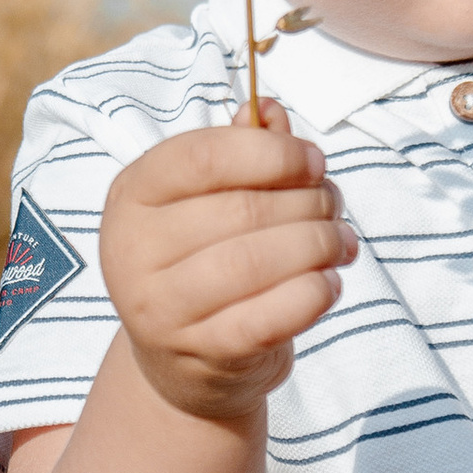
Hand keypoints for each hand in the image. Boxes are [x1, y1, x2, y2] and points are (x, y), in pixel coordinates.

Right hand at [99, 102, 358, 427]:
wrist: (183, 361)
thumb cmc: (203, 261)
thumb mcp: (209, 199)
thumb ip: (240, 150)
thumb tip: (269, 111)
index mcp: (133, 194)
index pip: (203, 157)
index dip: (272, 154)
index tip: (313, 162)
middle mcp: (133, 250)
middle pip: (240, 210)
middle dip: (307, 202)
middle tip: (333, 206)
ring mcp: (160, 308)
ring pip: (252, 263)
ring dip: (316, 245)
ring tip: (340, 242)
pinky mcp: (199, 354)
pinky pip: (266, 319)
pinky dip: (311, 295)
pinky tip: (329, 283)